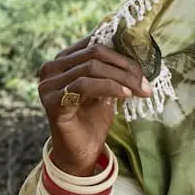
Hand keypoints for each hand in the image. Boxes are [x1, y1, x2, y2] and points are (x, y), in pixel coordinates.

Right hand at [37, 36, 151, 175]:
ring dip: (122, 78)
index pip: (94, 43)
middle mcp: (51, 68)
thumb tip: (137, 52)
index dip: (121, 51)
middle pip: (94, 53)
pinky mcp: (52, 102)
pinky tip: (125, 94)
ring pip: (91, 68)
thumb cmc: (92, 119)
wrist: (81, 152)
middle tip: (146, 81)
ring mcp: (48, 85)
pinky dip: (109, 87)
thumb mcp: (105, 87)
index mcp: (63, 60)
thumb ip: (111, 69)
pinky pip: (84, 85)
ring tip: (141, 89)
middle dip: (125, 66)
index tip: (144, 64)